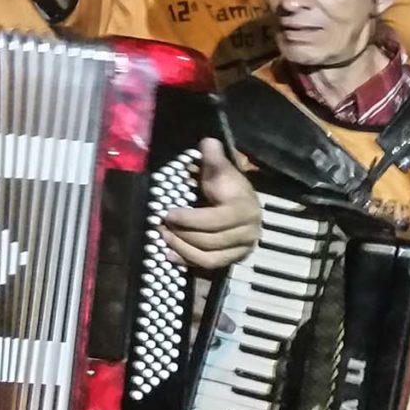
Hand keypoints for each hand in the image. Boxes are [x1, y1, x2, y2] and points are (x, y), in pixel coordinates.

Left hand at [159, 138, 260, 270]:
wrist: (246, 204)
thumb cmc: (229, 186)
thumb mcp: (222, 170)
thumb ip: (214, 158)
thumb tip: (208, 142)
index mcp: (244, 209)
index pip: (216, 220)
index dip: (190, 219)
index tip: (168, 213)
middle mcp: (248, 233)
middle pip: (210, 241)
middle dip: (182, 234)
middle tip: (161, 225)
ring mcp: (242, 249)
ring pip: (209, 257)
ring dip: (182, 248)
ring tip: (164, 237)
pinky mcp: (233, 259)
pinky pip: (209, 266)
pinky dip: (188, 261)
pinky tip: (170, 253)